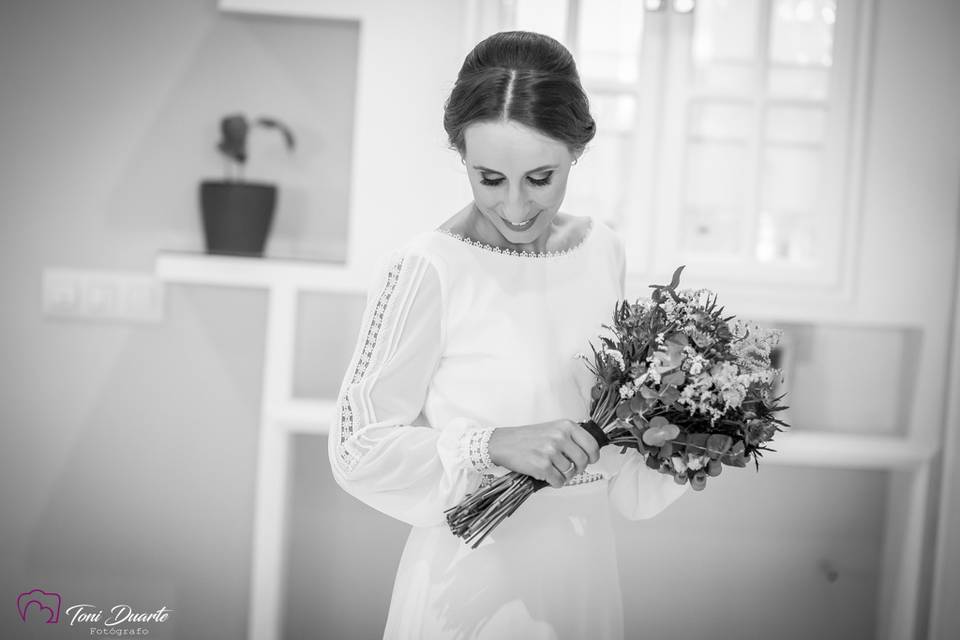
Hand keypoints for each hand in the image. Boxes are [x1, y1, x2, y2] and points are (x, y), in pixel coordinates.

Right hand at [486, 419, 601, 487]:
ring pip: (571, 473)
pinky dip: (555, 482)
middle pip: (583, 461)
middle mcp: (560, 437)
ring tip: (553, 469)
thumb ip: (570, 438)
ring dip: (564, 475)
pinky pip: (559, 481)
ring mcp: (551, 451)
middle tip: (569, 468)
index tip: (590, 460)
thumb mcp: (552, 428)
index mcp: (565, 426)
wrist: (503, 443)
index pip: (592, 444)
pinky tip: (547, 475)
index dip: (593, 456)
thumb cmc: (527, 437)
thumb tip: (588, 454)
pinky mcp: (542, 466)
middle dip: (578, 468)